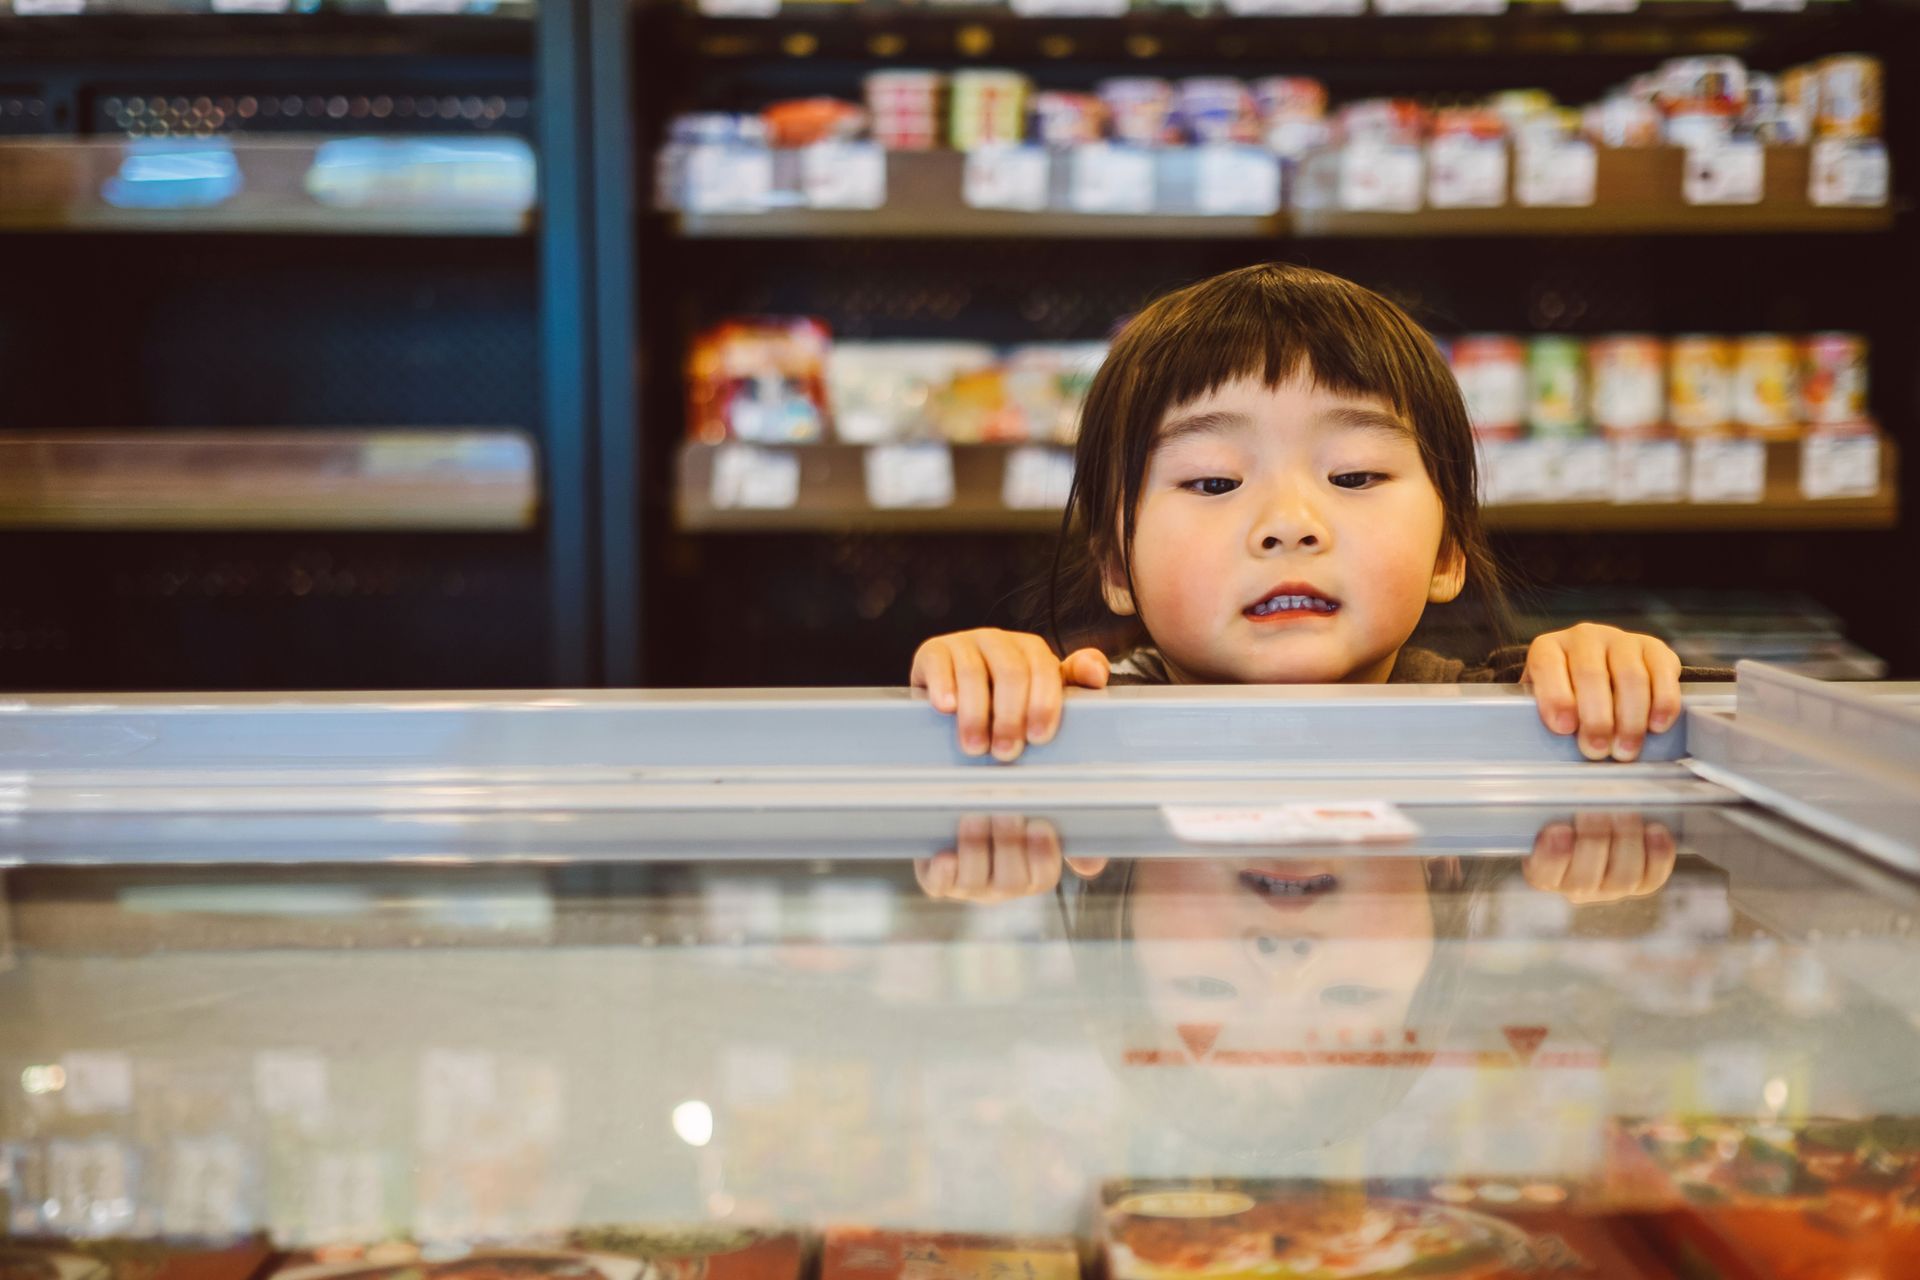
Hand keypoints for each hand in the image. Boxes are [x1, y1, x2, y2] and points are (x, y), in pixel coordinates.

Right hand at [910, 628, 1109, 761]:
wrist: (948, 691)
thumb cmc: (1001, 698)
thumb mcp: (1038, 692)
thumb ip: (1072, 684)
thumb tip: (1098, 675)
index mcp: (1030, 650)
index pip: (1044, 670)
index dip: (1044, 703)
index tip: (1040, 738)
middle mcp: (999, 640)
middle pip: (1011, 672)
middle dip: (1010, 717)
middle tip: (1007, 753)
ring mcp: (964, 643)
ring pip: (974, 672)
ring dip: (976, 714)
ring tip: (976, 747)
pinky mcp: (932, 651)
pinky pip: (939, 663)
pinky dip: (943, 687)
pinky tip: (945, 709)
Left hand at [914, 814, 1108, 902]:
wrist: (963, 804)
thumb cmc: (1011, 806)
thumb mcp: (1042, 813)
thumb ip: (1070, 834)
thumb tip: (1090, 868)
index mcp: (1033, 873)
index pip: (1043, 875)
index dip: (1042, 854)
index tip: (1040, 824)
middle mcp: (1003, 886)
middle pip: (1010, 880)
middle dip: (1008, 846)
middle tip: (1006, 813)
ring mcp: (970, 886)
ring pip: (974, 881)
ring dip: (975, 849)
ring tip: (974, 817)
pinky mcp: (939, 880)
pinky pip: (939, 886)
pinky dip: (942, 874)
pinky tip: (945, 856)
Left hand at [1522, 623, 1683, 761]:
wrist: (1606, 674)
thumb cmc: (1571, 697)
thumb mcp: (1549, 704)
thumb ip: (1550, 715)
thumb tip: (1562, 739)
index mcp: (1549, 647)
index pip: (1547, 664)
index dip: (1555, 697)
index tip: (1564, 728)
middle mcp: (1584, 637)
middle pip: (1591, 674)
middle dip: (1596, 719)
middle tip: (1597, 750)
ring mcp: (1622, 639)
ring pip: (1630, 676)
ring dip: (1630, 719)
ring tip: (1625, 749)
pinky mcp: (1655, 648)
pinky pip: (1663, 674)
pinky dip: (1663, 703)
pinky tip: (1656, 726)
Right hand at [1524, 812, 1677, 903]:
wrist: (1604, 813)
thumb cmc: (1571, 807)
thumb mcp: (1553, 803)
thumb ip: (1553, 800)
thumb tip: (1566, 785)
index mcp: (1544, 871)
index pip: (1544, 874)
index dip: (1552, 856)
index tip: (1559, 829)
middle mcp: (1576, 887)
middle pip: (1584, 879)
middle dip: (1592, 841)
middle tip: (1595, 811)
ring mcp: (1611, 888)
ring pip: (1622, 878)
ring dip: (1625, 841)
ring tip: (1625, 813)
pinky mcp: (1643, 883)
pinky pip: (1653, 875)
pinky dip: (1657, 853)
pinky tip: (1654, 829)